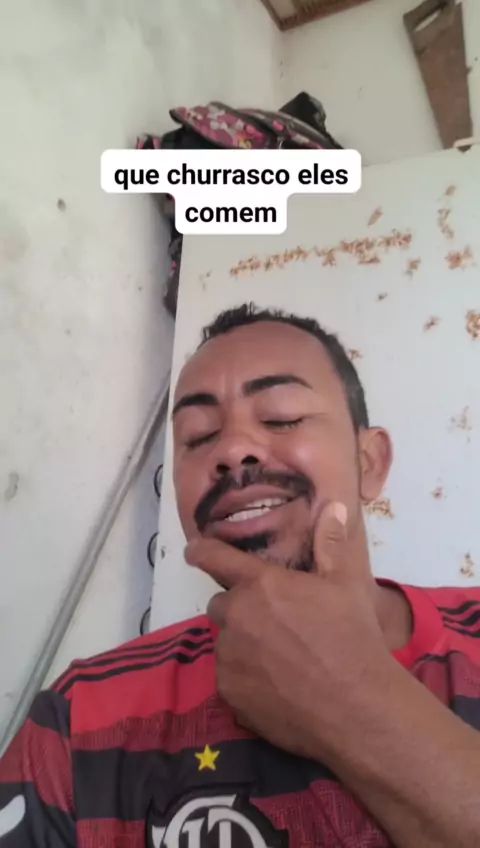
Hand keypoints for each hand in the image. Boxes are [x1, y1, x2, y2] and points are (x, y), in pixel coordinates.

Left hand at [185, 502, 395, 763]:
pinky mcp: (229, 694)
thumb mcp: (347, 585)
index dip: (201, 551)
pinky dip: (245, 677)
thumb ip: (331, 544)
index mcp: (260, 585)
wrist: (356, 707)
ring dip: (242, 644)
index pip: (214, 558)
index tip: (193, 551)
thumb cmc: (352, 638)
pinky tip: (276, 686)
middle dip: (239, 608)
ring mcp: (229, 658)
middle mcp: (236, 617)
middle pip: (221, 604)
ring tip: (279, 658)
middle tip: (272, 622)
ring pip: (225, 642)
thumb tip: (333, 507)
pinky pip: (229, 677)